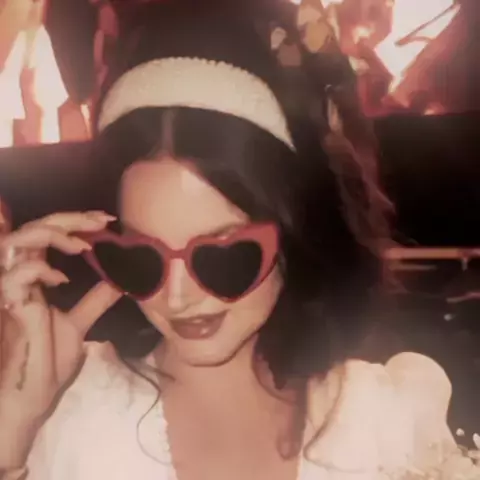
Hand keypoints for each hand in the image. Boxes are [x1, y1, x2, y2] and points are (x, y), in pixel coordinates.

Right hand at [0, 211, 121, 466]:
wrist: (31, 398)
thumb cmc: (47, 362)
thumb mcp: (79, 324)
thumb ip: (95, 300)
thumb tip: (121, 280)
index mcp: (34, 279)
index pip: (47, 234)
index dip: (75, 221)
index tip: (106, 221)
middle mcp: (19, 277)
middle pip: (34, 227)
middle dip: (69, 218)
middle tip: (102, 221)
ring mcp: (11, 290)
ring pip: (19, 240)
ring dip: (54, 235)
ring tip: (83, 246)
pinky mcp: (10, 306)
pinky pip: (17, 274)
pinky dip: (40, 269)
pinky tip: (61, 282)